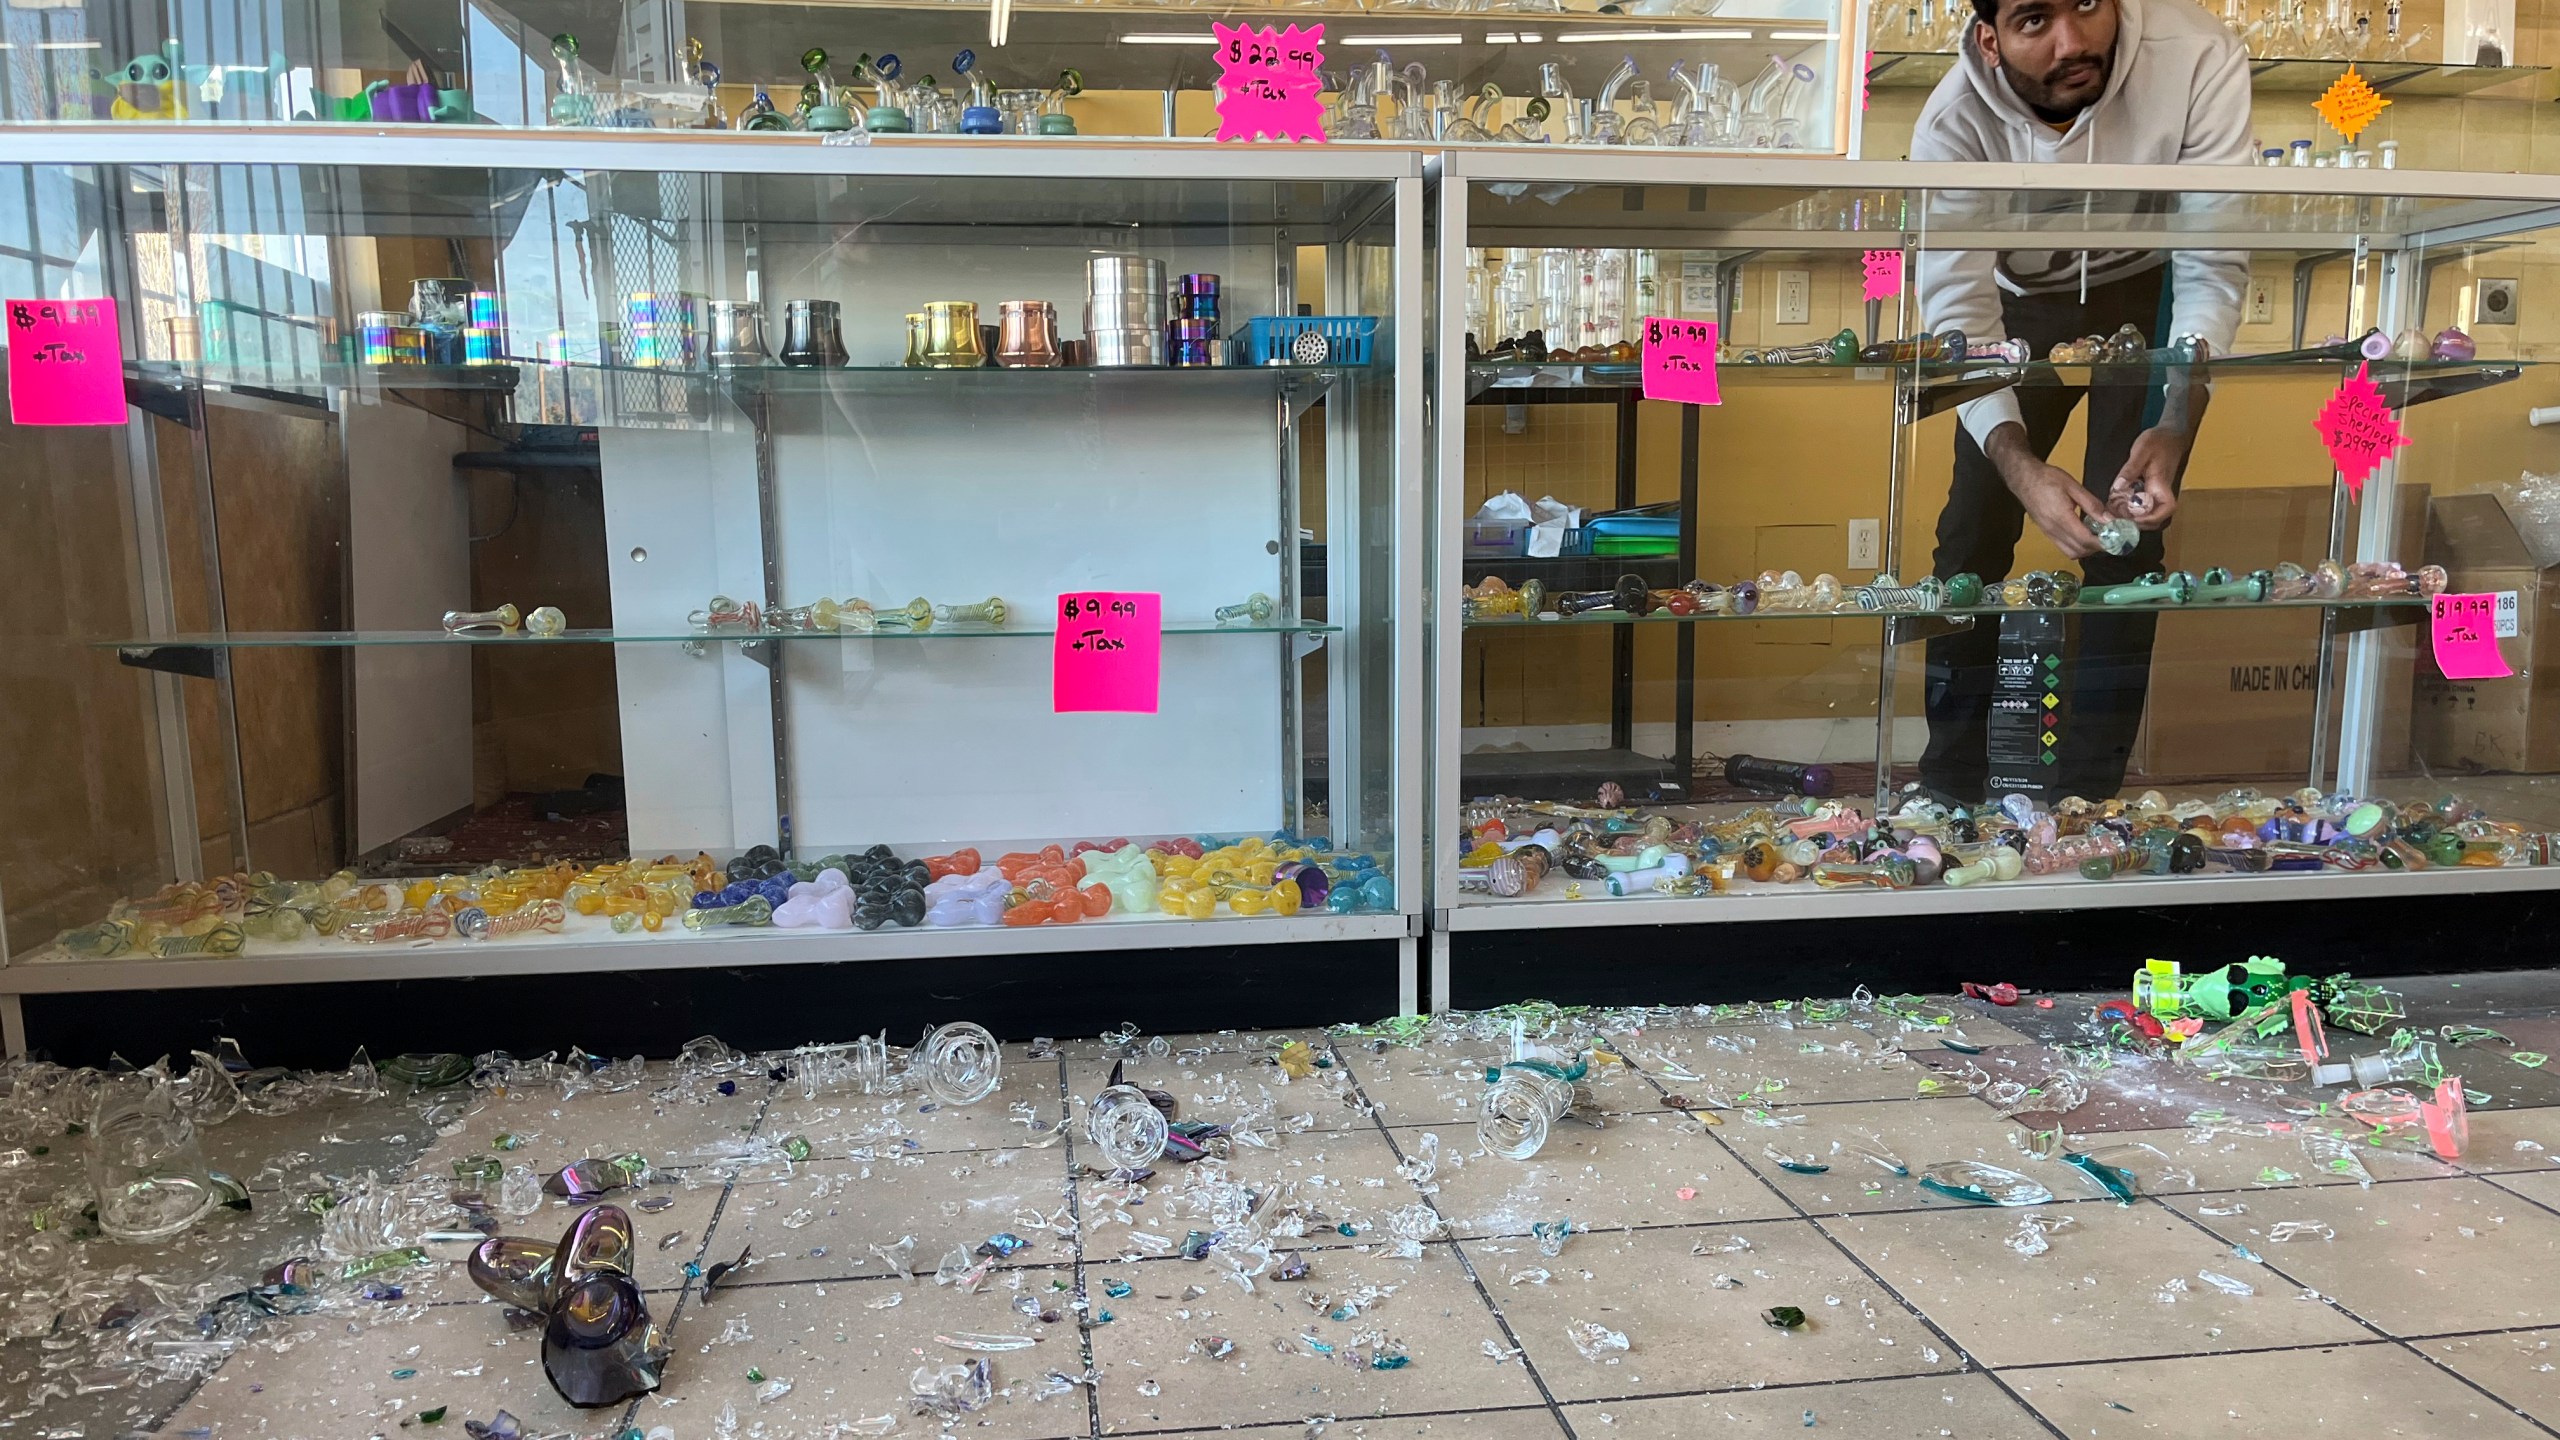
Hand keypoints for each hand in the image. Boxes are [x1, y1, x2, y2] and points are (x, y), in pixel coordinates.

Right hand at [1986, 424, 2104, 558]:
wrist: (2023, 478)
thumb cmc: (2047, 478)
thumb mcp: (2073, 486)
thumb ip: (2092, 504)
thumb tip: (2108, 519)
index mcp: (2061, 517)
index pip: (2085, 540)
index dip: (2103, 543)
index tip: (2116, 540)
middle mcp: (2053, 529)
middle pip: (2079, 550)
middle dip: (2097, 548)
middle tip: (2110, 537)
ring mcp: (2048, 533)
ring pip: (2071, 553)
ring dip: (2087, 549)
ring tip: (2098, 536)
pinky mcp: (2046, 533)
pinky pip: (2064, 547)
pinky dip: (2077, 546)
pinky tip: (2084, 534)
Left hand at [2108, 426, 2189, 529]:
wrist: (2170, 434)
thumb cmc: (2158, 441)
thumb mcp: (2141, 450)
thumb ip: (2130, 469)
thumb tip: (2118, 487)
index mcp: (2162, 485)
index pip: (2166, 509)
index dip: (2150, 519)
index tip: (2132, 520)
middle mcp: (2160, 493)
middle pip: (2154, 519)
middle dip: (2135, 523)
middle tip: (2113, 520)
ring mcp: (2155, 494)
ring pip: (2146, 515)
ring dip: (2130, 518)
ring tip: (2111, 515)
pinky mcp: (2149, 492)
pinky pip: (2140, 506)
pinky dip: (2128, 509)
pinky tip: (2113, 506)